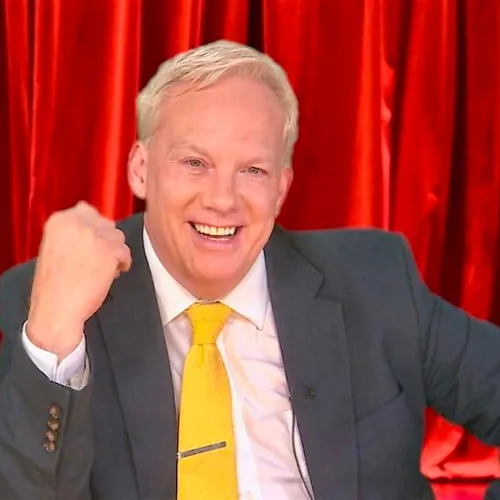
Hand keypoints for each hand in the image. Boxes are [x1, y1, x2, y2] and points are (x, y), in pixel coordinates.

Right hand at [27, 202, 131, 359]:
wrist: (57, 310)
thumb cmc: (55, 285)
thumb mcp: (55, 246)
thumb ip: (72, 230)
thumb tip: (89, 211)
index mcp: (60, 220)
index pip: (88, 210)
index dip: (93, 230)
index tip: (90, 245)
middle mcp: (77, 222)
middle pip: (107, 224)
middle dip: (105, 242)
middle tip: (94, 262)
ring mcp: (95, 235)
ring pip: (118, 238)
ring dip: (114, 254)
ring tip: (98, 270)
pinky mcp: (110, 250)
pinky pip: (126, 254)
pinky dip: (121, 265)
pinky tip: (106, 276)